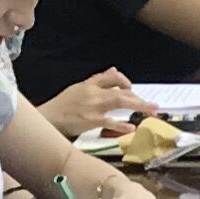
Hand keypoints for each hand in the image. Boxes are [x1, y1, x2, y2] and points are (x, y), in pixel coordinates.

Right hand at [36, 73, 153, 140]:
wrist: (47, 118)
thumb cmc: (62, 106)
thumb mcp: (78, 88)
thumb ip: (97, 81)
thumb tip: (113, 70)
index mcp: (89, 84)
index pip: (112, 76)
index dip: (125, 81)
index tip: (131, 88)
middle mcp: (93, 93)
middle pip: (121, 91)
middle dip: (139, 98)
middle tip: (153, 106)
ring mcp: (92, 107)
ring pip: (120, 102)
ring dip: (139, 106)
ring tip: (152, 111)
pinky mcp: (90, 121)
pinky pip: (110, 122)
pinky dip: (121, 125)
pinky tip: (131, 128)